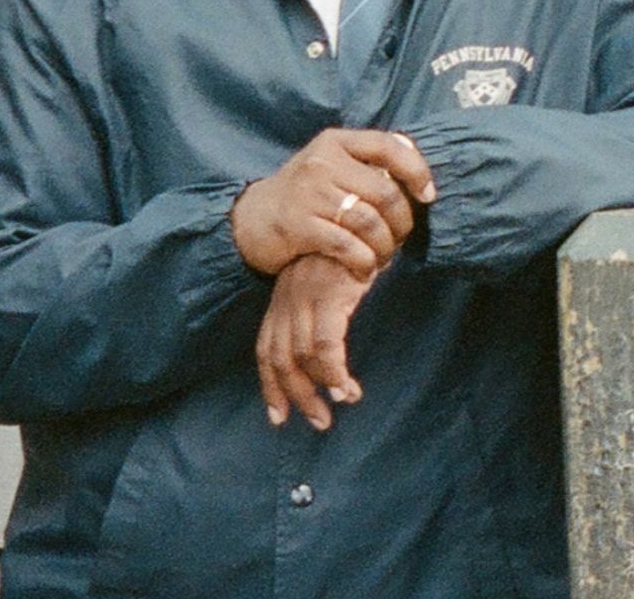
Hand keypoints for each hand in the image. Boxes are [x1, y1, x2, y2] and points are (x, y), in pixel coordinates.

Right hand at [231, 128, 434, 278]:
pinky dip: (363, 260)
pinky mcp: (298, 224)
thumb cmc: (304, 194)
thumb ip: (367, 164)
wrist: (251, 218)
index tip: (428, 196)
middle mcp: (322, 162)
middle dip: (402, 222)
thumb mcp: (331, 167)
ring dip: (385, 247)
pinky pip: (347, 245)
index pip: (388, 146)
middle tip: (400, 239)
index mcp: (336, 142)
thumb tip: (418, 172)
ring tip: (383, 257)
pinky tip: (364, 268)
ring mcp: (309, 192)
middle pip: (385, 192)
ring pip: (369, 222)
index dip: (416, 170)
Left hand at [256, 254, 372, 429]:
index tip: (279, 416)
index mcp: (284, 296)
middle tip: (318, 422)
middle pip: (279, 359)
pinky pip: (326, 346)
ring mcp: (307, 297)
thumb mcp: (330, 277)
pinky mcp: (331, 296)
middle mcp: (289, 299)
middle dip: (293, 396)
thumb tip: (329, 344)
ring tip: (338, 407)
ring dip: (317, 391)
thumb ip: (324, 305)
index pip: (266, 349)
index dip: (270, 386)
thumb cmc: (357, 246)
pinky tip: (348, 389)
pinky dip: (334, 373)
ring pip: (300, 358)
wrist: (367, 211)